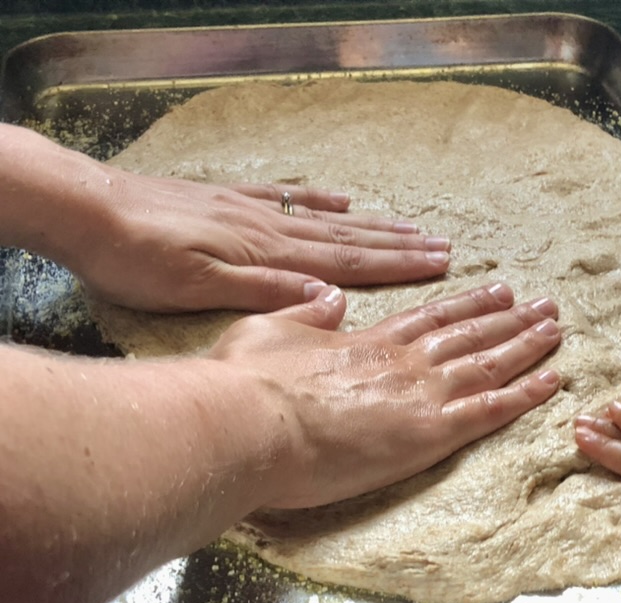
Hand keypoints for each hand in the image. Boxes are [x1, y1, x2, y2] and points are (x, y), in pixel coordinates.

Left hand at [68, 172, 452, 312]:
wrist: (91, 210)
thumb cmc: (141, 262)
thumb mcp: (202, 290)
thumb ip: (270, 293)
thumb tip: (333, 299)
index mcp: (271, 256)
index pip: (349, 264)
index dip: (398, 266)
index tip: (439, 265)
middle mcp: (273, 230)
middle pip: (350, 240)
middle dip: (400, 246)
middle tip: (444, 247)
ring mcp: (255, 211)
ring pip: (327, 220)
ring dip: (373, 227)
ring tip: (410, 227)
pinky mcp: (232, 201)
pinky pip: (291, 199)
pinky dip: (322, 201)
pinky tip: (344, 200)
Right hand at [212, 282, 561, 507]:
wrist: (250, 421)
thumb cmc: (247, 383)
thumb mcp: (268, 329)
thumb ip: (306, 314)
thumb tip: (330, 300)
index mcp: (368, 341)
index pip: (431, 319)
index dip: (468, 304)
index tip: (497, 290)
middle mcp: (404, 362)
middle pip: (469, 335)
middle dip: (509, 317)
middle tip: (543, 305)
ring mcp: (421, 394)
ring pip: (488, 364)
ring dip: (526, 345)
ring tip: (556, 330)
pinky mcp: (430, 432)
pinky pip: (491, 410)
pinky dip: (526, 394)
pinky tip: (552, 381)